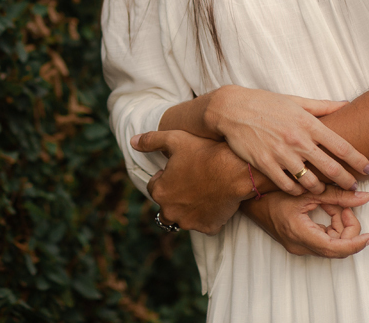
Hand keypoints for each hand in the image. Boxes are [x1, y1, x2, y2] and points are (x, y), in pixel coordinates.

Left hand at [132, 130, 250, 234]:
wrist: (236, 170)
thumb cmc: (205, 153)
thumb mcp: (175, 139)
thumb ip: (151, 141)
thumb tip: (132, 142)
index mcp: (160, 192)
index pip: (154, 186)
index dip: (165, 176)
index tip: (178, 169)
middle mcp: (171, 212)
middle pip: (166, 207)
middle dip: (174, 196)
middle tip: (190, 181)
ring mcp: (190, 222)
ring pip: (183, 217)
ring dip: (188, 208)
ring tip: (202, 191)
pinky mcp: (208, 228)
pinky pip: (204, 224)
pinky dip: (207, 216)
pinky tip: (214, 201)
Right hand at [205, 86, 368, 195]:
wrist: (233, 109)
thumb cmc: (266, 103)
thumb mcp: (296, 101)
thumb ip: (323, 107)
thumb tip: (346, 104)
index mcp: (308, 124)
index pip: (342, 146)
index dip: (359, 161)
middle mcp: (298, 140)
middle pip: (331, 168)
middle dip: (346, 181)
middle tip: (353, 187)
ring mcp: (281, 154)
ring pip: (310, 181)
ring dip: (320, 188)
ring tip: (323, 188)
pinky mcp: (266, 164)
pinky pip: (287, 186)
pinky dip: (297, 191)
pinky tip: (300, 189)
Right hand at [242, 186, 368, 256]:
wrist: (254, 200)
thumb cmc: (275, 193)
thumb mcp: (309, 191)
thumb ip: (338, 195)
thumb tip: (363, 196)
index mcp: (301, 233)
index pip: (337, 248)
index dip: (356, 243)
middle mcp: (301, 246)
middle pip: (337, 246)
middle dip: (348, 226)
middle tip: (348, 205)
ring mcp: (300, 247)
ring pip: (332, 243)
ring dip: (340, 224)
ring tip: (334, 203)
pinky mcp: (301, 243)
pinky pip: (324, 239)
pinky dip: (331, 225)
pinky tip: (328, 208)